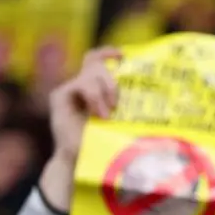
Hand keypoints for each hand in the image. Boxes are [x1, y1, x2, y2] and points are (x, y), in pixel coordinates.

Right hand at [47, 46, 120, 162]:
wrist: (78, 162)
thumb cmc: (104, 144)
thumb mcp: (120, 120)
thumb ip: (127, 105)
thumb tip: (155, 97)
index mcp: (96, 88)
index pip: (98, 59)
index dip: (109, 52)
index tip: (124, 54)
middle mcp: (81, 85)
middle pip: (95, 62)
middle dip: (110, 77)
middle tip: (117, 101)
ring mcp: (69, 90)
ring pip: (89, 73)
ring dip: (103, 90)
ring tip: (108, 114)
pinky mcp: (60, 96)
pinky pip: (81, 85)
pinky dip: (93, 96)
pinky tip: (99, 114)